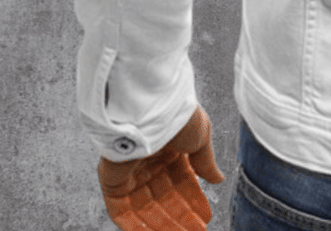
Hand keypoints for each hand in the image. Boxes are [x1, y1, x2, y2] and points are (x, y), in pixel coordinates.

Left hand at [97, 105, 224, 230]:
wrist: (152, 111)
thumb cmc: (177, 117)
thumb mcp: (200, 139)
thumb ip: (205, 162)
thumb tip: (217, 178)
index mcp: (170, 148)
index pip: (182, 181)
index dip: (193, 200)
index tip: (204, 217)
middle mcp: (150, 161)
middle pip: (165, 197)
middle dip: (181, 216)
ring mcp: (131, 172)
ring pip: (146, 208)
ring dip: (162, 225)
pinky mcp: (113, 182)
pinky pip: (122, 211)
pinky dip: (135, 226)